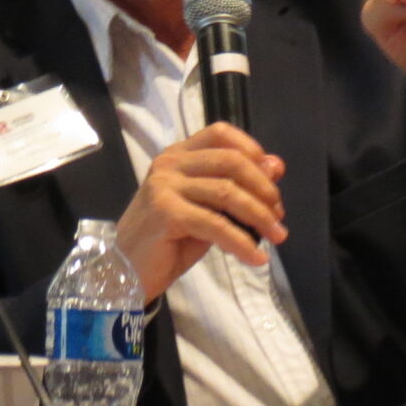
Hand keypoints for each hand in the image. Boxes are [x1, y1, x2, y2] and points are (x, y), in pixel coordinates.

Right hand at [113, 123, 285, 293]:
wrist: (126, 272)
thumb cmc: (169, 239)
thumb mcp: (208, 208)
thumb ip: (236, 186)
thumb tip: (276, 165)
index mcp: (178, 154)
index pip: (221, 133)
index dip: (252, 149)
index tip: (273, 175)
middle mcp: (170, 163)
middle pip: (231, 162)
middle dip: (264, 189)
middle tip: (279, 216)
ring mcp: (165, 186)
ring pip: (227, 193)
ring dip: (260, 217)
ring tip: (277, 237)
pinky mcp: (166, 212)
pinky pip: (216, 224)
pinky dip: (242, 242)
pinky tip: (255, 257)